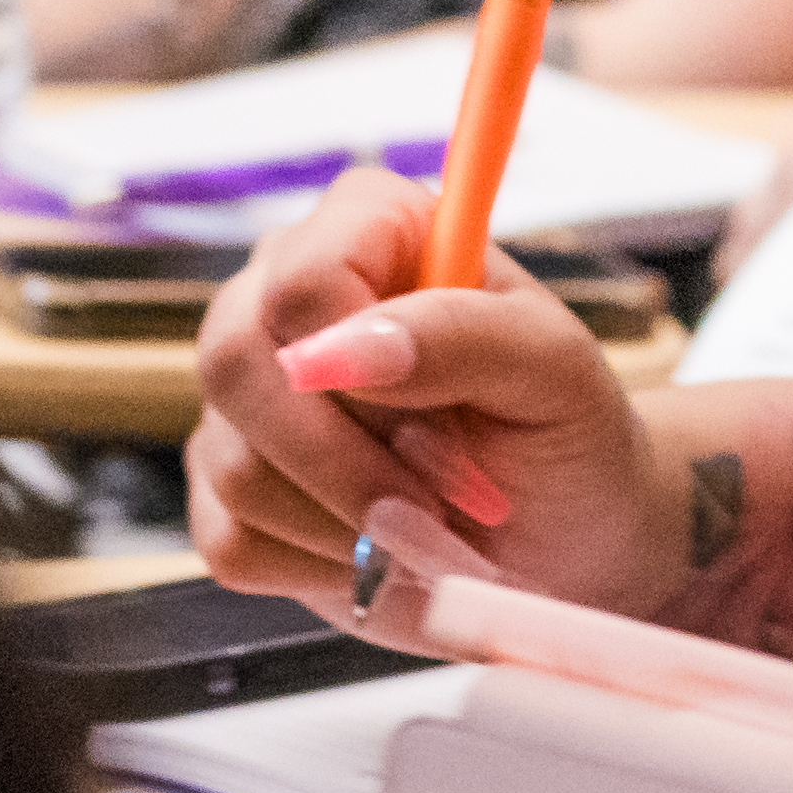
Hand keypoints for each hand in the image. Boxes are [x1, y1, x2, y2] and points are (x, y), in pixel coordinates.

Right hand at [187, 167, 684, 645]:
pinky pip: (231, 539)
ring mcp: (249, 392)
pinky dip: (321, 567)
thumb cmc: (564, 433)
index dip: (361, 368)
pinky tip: (382, 552)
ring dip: (349, 524)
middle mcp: (284, 291)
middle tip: (443, 503)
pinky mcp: (228, 487)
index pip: (303, 277)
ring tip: (431, 526)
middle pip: (237, 362)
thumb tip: (337, 353)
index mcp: (370, 225)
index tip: (444, 437)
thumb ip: (457, 335)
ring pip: (234, 463)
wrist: (561, 538)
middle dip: (347, 463)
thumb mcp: (554, 371)